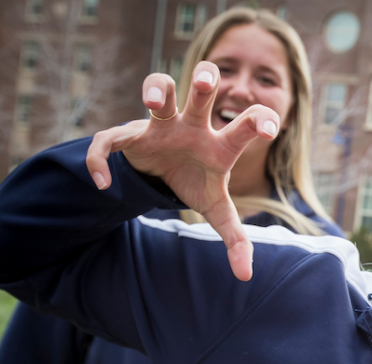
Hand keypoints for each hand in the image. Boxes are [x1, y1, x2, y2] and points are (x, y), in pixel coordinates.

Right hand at [84, 62, 280, 280]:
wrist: (161, 172)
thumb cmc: (196, 181)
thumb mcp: (216, 210)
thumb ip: (235, 239)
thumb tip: (246, 277)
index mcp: (219, 144)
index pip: (246, 124)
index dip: (259, 121)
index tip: (269, 130)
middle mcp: (193, 126)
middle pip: (201, 94)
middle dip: (204, 80)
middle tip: (206, 79)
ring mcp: (161, 127)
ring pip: (159, 91)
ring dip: (156, 89)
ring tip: (155, 101)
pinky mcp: (130, 136)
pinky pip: (109, 141)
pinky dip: (102, 161)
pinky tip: (104, 184)